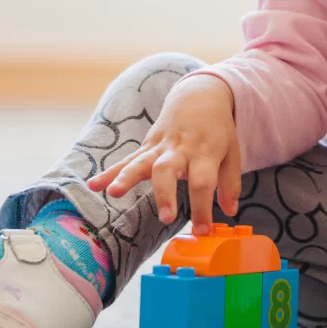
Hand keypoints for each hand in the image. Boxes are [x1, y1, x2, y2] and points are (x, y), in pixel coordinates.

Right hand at [86, 73, 239, 233]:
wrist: (199, 97)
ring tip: (114, 193)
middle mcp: (180, 149)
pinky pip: (127, 159)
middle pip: (168, 170)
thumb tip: (230, 212)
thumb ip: (230, 182)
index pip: (203, 182)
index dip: (203, 207)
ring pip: (141, 161)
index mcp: (205, 152)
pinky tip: (94, 185)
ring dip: (127, 177)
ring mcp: (160, 146)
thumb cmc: (217, 130)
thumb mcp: (232, 152)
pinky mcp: (147, 146)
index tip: (203, 230)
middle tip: (166, 217)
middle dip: (165, 194)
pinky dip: (109, 172)